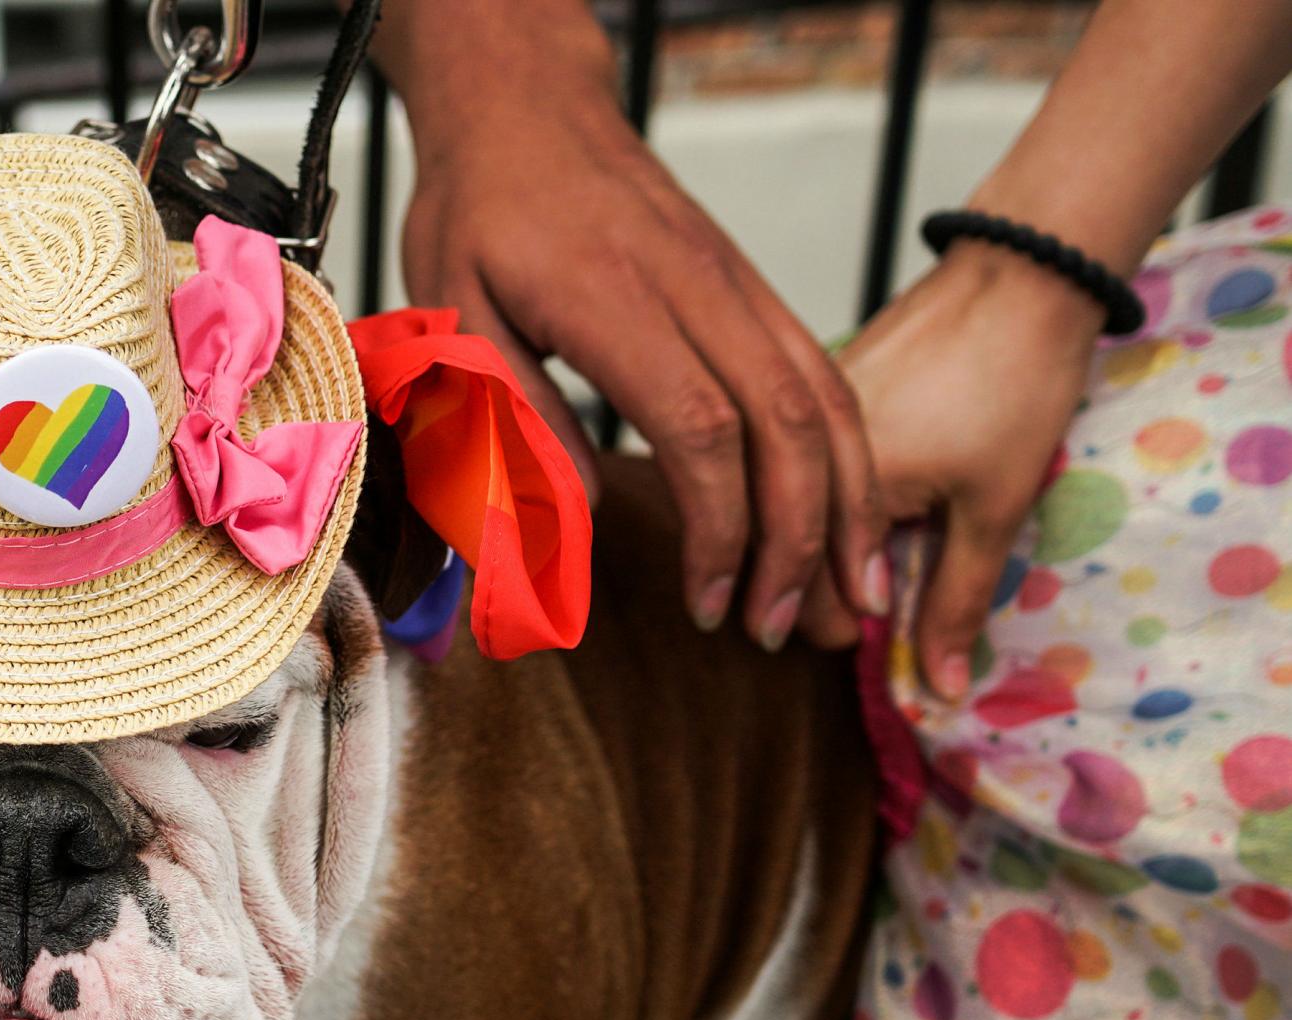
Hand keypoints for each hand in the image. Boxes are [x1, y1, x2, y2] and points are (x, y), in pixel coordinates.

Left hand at [397, 70, 885, 650]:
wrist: (527, 110)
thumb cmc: (477, 215)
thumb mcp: (452, 311)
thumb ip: (512, 410)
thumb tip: (580, 513)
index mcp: (611, 299)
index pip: (700, 426)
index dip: (718, 526)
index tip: (708, 599)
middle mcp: (694, 287)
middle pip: (784, 421)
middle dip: (798, 538)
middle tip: (780, 626)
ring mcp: (735, 282)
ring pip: (825, 395)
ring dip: (845, 503)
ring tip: (849, 597)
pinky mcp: (751, 285)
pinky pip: (822, 370)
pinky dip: (848, 452)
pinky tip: (849, 517)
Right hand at [825, 244, 1104, 697]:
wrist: (1022, 275)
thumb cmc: (1013, 388)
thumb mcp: (994, 509)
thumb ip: (955, 604)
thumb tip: (938, 691)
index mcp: (831, 484)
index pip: (803, 595)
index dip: (837, 631)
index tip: (876, 643)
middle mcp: (795, 447)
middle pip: (786, 552)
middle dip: (822, 594)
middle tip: (877, 611)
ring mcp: (801, 414)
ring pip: (791, 505)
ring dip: (823, 544)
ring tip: (878, 559)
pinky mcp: (820, 389)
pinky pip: (804, 463)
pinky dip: (827, 494)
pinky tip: (869, 500)